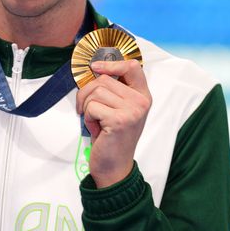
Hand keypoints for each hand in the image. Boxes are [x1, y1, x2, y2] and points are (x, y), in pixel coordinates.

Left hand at [75, 59, 150, 187]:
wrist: (114, 167)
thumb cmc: (113, 138)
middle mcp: (141, 101)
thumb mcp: (120, 110)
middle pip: (104, 79)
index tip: (95, 68)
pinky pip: (92, 106)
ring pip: (96, 91)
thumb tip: (96, 70)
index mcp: (143, 96)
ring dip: (87, 106)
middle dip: (87, 92)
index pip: (132, 66)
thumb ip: (115, 91)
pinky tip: (96, 129)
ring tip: (95, 121)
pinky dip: (88, 118)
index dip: (111, 64)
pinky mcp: (120, 120)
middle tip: (87, 109)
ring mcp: (132, 110)